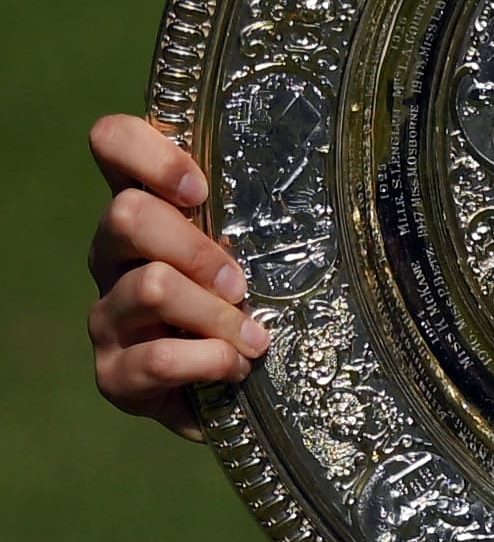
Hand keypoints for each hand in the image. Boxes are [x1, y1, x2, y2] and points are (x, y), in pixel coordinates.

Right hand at [86, 113, 266, 440]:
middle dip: (199, 249)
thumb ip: (261, 216)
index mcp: (147, 212)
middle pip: (127, 215)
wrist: (234, 398)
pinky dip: (210, 362)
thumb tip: (339, 181)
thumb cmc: (252, 307)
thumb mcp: (261, 253)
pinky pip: (157, 358)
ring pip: (153, 287)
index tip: (201, 187)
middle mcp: (112, 256)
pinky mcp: (113, 373)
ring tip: (253, 338)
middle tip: (242, 284)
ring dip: (216, 315)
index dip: (149, 155)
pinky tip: (234, 368)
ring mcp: (107, 314)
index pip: (111, 143)